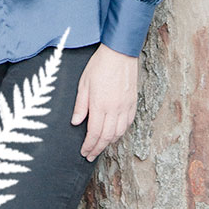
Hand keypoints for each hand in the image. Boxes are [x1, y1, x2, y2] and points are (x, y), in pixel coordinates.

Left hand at [71, 43, 138, 161]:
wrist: (120, 52)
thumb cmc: (100, 64)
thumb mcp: (84, 83)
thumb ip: (80, 105)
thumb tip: (76, 122)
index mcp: (100, 105)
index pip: (94, 133)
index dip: (89, 145)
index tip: (84, 152)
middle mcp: (114, 109)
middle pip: (106, 137)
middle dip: (97, 148)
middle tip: (91, 155)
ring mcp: (125, 107)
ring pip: (119, 133)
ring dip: (109, 142)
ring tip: (101, 146)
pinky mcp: (133, 103)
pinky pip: (128, 123)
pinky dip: (121, 132)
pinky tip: (115, 133)